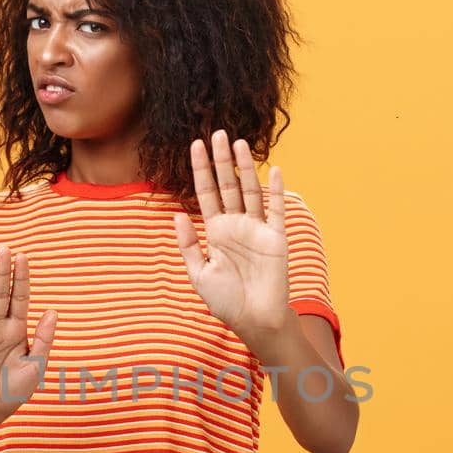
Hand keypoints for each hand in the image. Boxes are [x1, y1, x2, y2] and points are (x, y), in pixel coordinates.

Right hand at [0, 244, 55, 435]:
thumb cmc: (14, 392)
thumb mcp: (36, 367)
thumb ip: (43, 339)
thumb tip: (52, 310)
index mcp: (17, 331)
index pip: (20, 298)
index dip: (21, 278)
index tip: (23, 257)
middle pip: (0, 295)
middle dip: (2, 272)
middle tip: (4, 248)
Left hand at [173, 129, 290, 346]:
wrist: (255, 320)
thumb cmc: (226, 301)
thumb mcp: (198, 273)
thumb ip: (187, 244)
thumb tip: (176, 213)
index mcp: (216, 231)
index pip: (206, 193)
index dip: (200, 169)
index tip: (195, 144)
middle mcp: (236, 225)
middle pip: (228, 185)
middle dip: (222, 160)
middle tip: (218, 132)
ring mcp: (257, 229)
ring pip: (250, 191)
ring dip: (245, 168)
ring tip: (239, 143)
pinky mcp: (276, 237)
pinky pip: (276, 210)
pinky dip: (276, 190)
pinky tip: (275, 170)